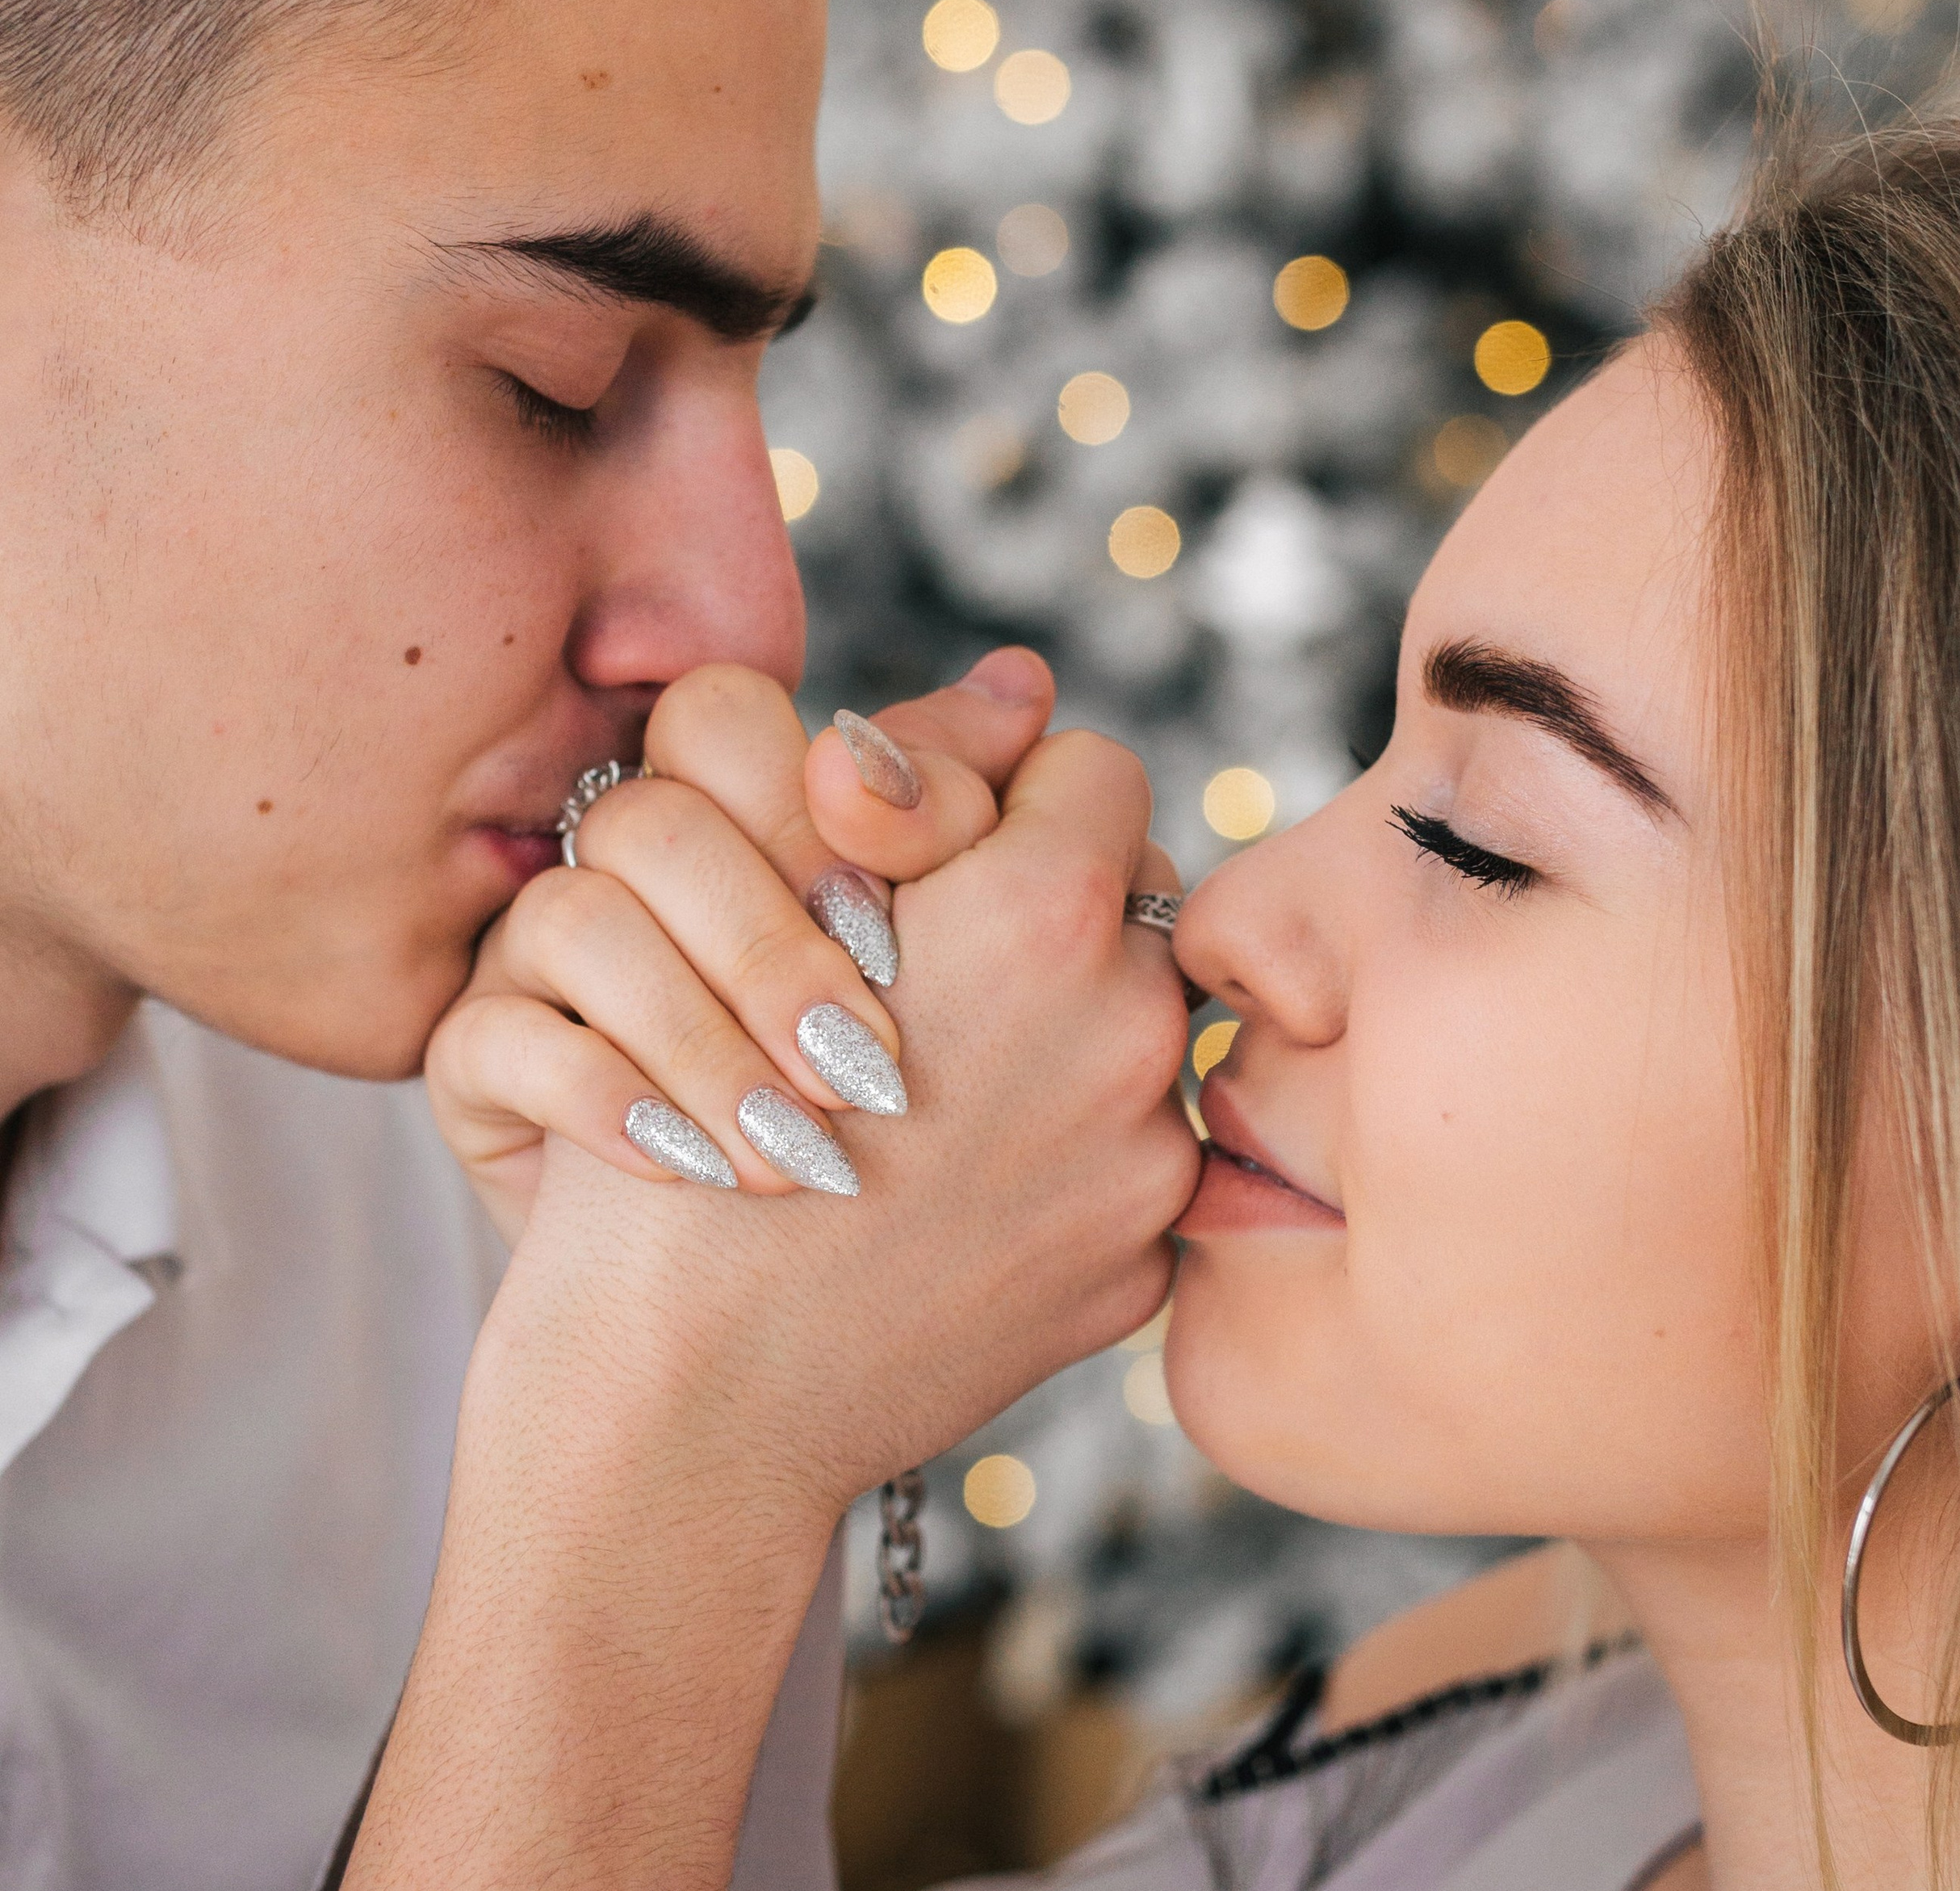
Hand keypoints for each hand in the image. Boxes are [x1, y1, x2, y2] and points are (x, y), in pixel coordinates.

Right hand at [357, 707, 1196, 1890]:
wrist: (684, 1409)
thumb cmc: (677, 1137)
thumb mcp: (763, 906)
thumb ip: (917, 778)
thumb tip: (1024, 684)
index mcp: (1044, 912)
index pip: (1089, 769)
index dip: (994, 804)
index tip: (920, 870)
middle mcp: (1131, 1027)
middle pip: (1125, 900)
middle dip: (1033, 921)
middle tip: (920, 988)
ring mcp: (1147, 1160)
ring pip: (1134, 1024)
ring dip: (1049, 1036)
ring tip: (925, 1097)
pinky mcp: (1138, 1266)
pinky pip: (1130, 1152)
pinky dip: (1056, 1155)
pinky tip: (949, 1190)